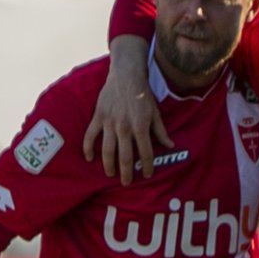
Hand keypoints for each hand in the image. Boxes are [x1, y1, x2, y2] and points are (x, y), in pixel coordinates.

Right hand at [82, 38, 171, 185]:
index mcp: (141, 127)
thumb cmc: (143, 94)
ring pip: (107, 151)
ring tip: (110, 174)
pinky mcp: (98, 117)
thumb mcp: (155, 112)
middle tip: (126, 183)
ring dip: (109, 165)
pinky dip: (88, 148)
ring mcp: (110, 123)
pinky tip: (89, 158)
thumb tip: (170, 145)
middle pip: (125, 157)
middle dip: (126, 173)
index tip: (146, 174)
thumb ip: (161, 130)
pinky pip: (90, 136)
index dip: (147, 166)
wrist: (127, 75)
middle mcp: (125, 128)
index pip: (145, 153)